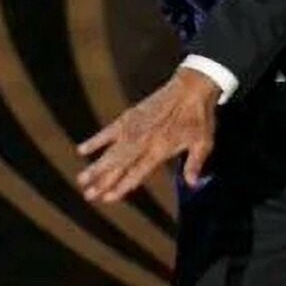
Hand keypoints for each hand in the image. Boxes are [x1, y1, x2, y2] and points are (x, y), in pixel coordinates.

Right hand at [76, 67, 219, 201]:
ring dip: (96, 166)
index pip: (137, 173)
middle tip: (88, 195)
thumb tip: (192, 184)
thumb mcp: (203, 142)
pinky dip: (96, 140)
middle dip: (103, 181)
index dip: (122, 186)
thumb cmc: (199, 116)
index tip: (108, 198)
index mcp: (160, 149)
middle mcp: (144, 141)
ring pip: (111, 151)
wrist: (192, 87)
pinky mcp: (130, 115)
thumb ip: (194, 164)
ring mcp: (135, 128)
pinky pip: (109, 130)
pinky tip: (82, 149)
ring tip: (81, 179)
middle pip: (120, 165)